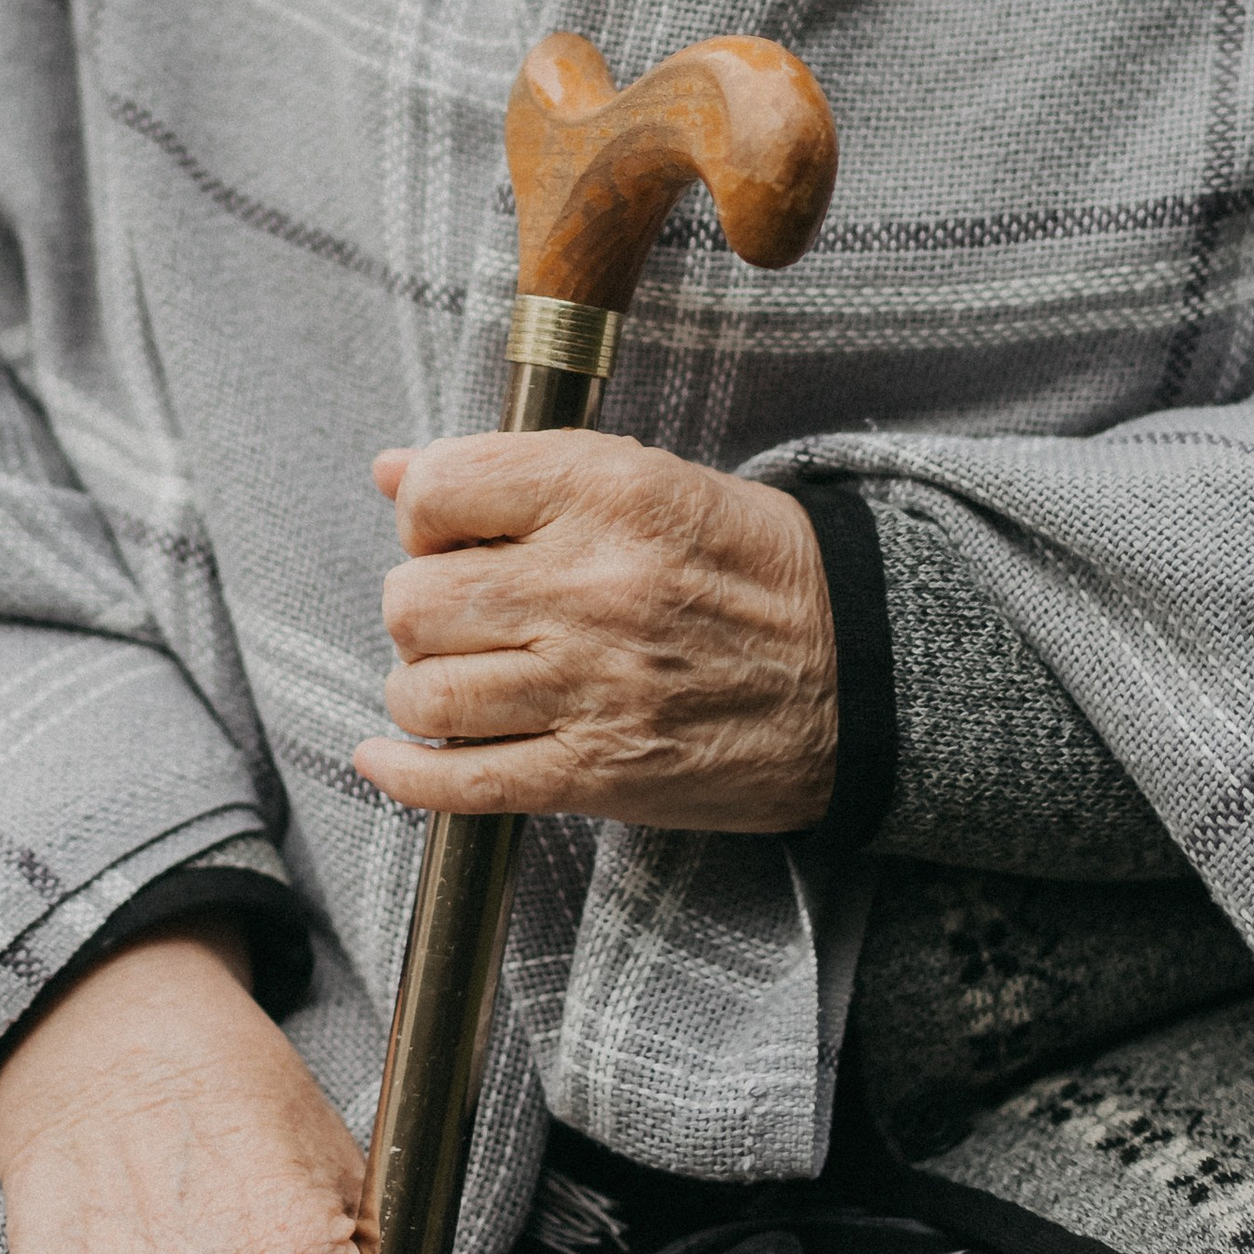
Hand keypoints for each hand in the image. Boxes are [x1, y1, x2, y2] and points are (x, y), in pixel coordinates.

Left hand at [356, 431, 836, 831]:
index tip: (448, 536)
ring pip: (425, 692)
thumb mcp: (651, 479)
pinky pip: (462, 782)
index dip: (424, 515)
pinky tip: (390, 757)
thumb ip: (520, 473)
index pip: (441, 489)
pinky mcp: (598, 772)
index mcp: (607, 492)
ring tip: (457, 679)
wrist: (863, 670)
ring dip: (421, 688)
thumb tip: (393, 472)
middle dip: (418, 607)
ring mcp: (592, 685)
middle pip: (415, 599)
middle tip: (459, 614)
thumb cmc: (754, 568)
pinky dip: (407, 775)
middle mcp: (591, 585)